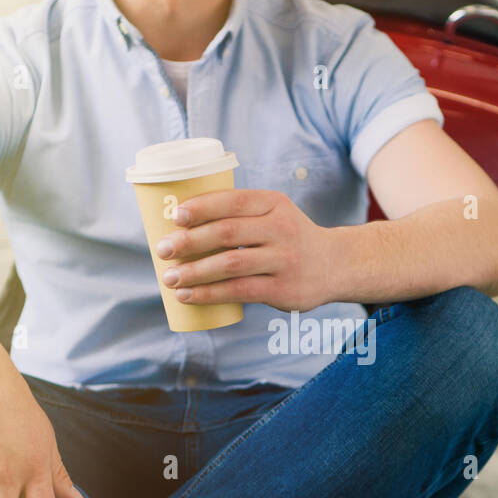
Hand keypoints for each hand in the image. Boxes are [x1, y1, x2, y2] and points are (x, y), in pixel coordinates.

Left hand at [154, 190, 335, 312]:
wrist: (335, 265)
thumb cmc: (288, 238)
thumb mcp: (274, 214)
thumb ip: (239, 215)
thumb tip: (178, 226)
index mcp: (274, 203)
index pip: (233, 201)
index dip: (201, 207)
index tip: (175, 217)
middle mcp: (281, 228)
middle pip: (227, 233)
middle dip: (189, 242)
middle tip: (162, 250)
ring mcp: (284, 260)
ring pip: (230, 264)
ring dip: (194, 272)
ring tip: (169, 278)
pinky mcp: (282, 289)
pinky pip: (239, 291)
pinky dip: (209, 294)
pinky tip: (188, 296)